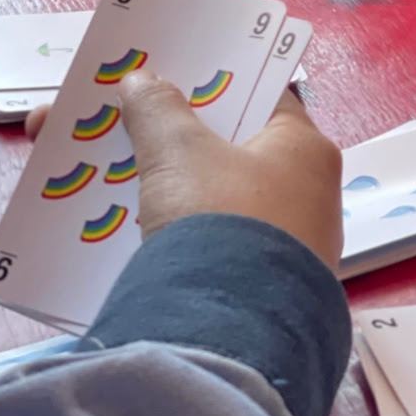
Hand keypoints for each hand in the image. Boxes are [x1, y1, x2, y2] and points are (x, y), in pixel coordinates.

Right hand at [26, 75, 342, 268]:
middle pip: (230, 147)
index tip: (166, 77)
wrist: (228, 338)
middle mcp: (310, 191)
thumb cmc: (218, 221)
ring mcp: (290, 243)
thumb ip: (158, 110)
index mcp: (306, 147)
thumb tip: (142, 80)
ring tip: (104, 177)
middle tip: (116, 127)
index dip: (210, 82)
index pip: (259, 94)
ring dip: (166, 184)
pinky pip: (213, 240)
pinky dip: (174, 227)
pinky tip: (127, 227)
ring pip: (216, 195)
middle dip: (169, 136)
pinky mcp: (262, 286)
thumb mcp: (179, 154)